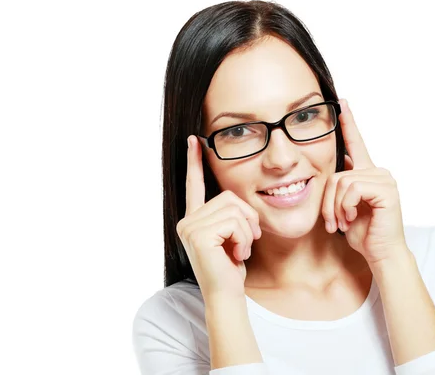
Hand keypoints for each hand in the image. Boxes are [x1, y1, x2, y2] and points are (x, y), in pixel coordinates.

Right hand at [176, 136, 261, 298]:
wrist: (227, 294)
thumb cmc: (232, 267)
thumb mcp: (232, 236)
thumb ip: (230, 215)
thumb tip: (237, 199)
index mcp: (195, 218)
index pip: (194, 185)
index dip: (194, 162)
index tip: (194, 140)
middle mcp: (187, 220)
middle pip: (228, 197)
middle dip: (247, 218)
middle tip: (246, 241)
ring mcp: (190, 227)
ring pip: (234, 209)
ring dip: (246, 231)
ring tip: (240, 250)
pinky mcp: (198, 235)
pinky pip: (234, 222)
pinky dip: (243, 239)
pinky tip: (237, 255)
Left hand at [322, 99, 407, 264]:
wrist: (381, 254)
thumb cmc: (363, 234)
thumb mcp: (344, 208)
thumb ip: (340, 188)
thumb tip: (335, 167)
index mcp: (367, 174)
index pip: (356, 144)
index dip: (349, 124)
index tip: (342, 103)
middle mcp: (377, 172)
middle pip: (336, 174)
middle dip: (328, 202)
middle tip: (333, 223)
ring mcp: (384, 179)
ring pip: (341, 182)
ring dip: (336, 208)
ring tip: (344, 223)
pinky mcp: (386, 189)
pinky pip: (352, 189)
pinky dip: (346, 207)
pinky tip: (354, 219)